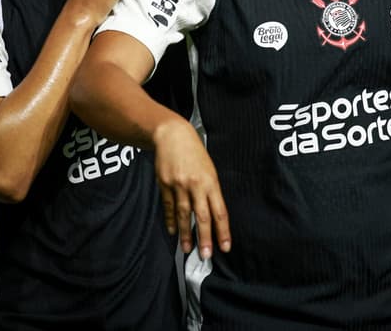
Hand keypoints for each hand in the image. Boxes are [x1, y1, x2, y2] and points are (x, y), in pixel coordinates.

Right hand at [153, 117, 230, 259]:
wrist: (172, 135)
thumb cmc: (195, 152)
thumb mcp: (209, 169)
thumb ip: (211, 191)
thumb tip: (213, 215)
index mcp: (211, 181)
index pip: (219, 211)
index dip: (223, 230)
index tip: (226, 246)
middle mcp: (196, 185)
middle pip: (202, 216)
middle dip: (205, 238)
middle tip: (206, 256)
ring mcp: (178, 185)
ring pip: (183, 214)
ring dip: (186, 233)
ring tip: (188, 249)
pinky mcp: (164, 184)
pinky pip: (168, 207)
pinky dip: (171, 220)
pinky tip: (173, 232)